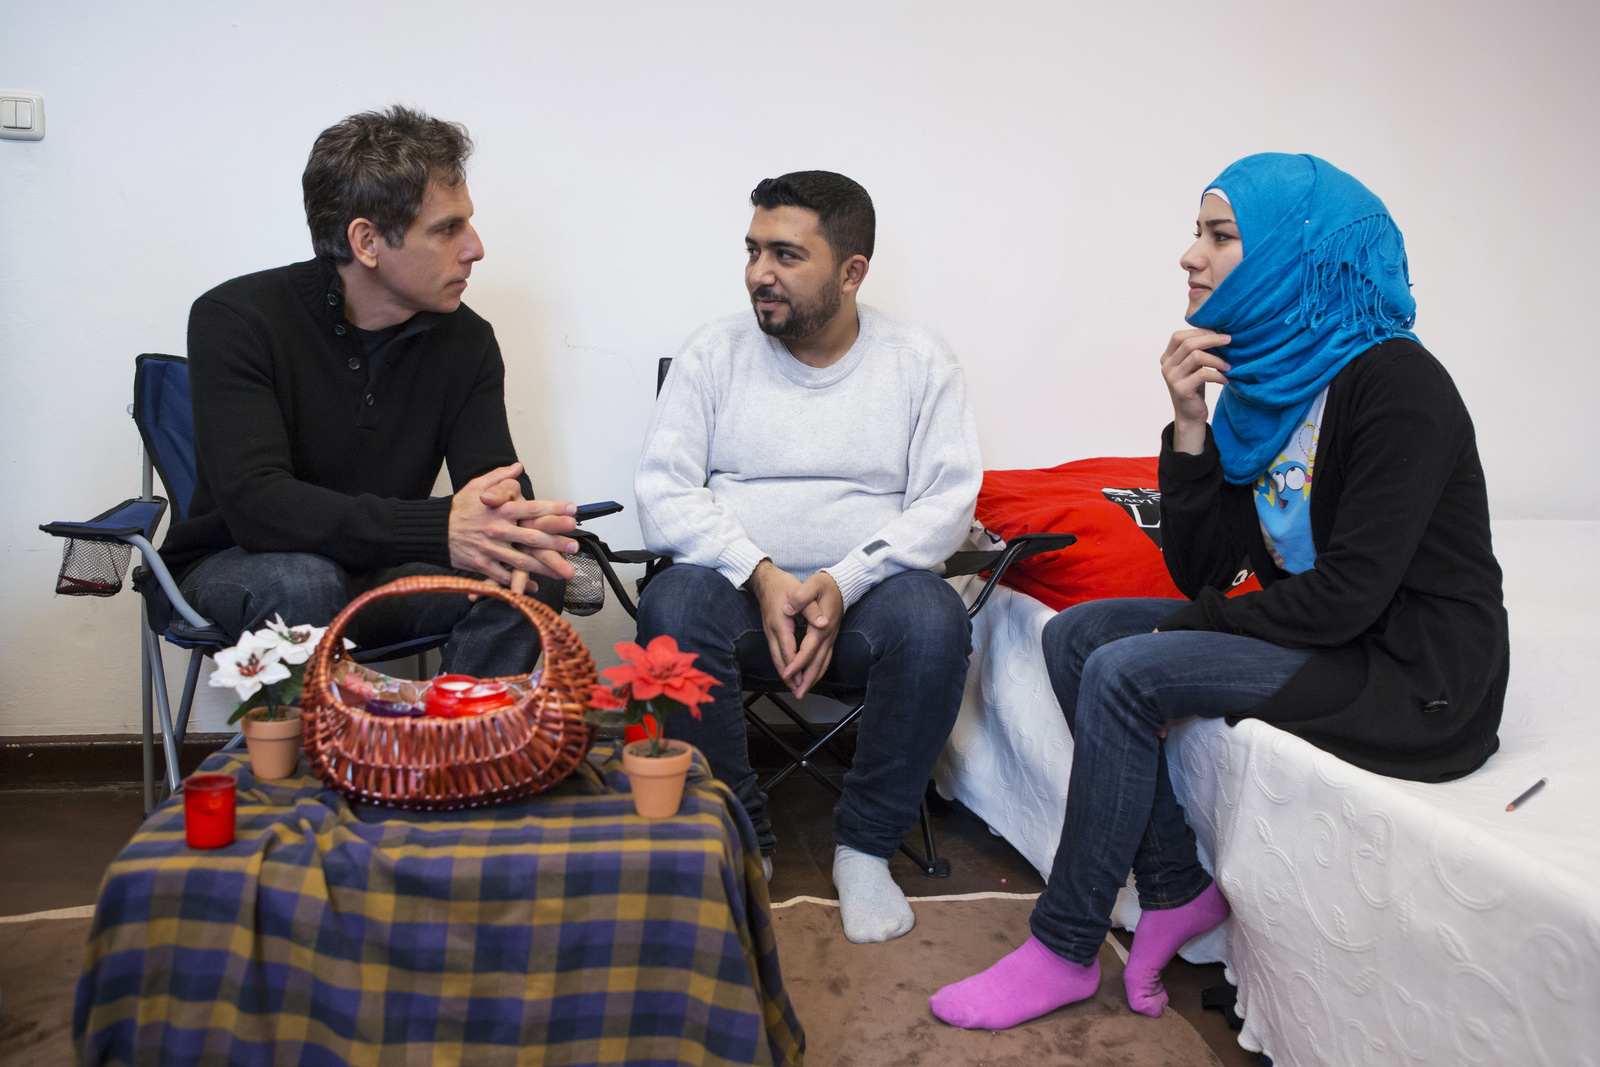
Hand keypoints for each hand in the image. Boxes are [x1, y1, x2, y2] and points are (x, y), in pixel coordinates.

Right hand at [448, 463, 578, 588]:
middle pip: (532, 537)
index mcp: (500, 510)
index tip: (573, 511)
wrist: (433, 530)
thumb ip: (499, 478)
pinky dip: (520, 583)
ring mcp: (490, 550)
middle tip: (575, 545)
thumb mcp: (476, 486)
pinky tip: (536, 587)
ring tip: (563, 571)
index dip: (554, 509)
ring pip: (522, 561)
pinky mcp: (482, 565)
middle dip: (556, 542)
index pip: (532, 508)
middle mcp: (497, 530)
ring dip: (544, 567)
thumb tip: (518, 467)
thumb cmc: (458, 508)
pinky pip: (504, 576)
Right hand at [745, 560, 806, 692]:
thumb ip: (812, 609)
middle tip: (799, 692)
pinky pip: (776, 653)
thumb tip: (824, 624)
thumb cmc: (784, 584)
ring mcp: (770, 633)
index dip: (794, 667)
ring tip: (796, 688)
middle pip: (780, 660)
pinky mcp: (771, 632)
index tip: (800, 681)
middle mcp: (773, 631)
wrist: (764, 579)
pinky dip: (784, 665)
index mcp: (781, 623)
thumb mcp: (800, 591)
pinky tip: (790, 672)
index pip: (788, 650)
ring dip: (786, 674)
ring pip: (777, 659)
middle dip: (790, 678)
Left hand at [781, 571, 842, 698]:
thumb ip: (801, 598)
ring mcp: (831, 638)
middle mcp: (827, 635)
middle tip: (798, 694)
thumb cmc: (824, 584)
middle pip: (817, 662)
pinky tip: (812, 676)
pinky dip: (819, 670)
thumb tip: (790, 609)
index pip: (808, 650)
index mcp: (821, 626)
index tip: (787, 674)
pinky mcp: (830, 637)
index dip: (796, 664)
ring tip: (803, 691)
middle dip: (806, 679)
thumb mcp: (811, 585)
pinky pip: (825, 658)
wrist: (842, 584)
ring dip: (813, 678)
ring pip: (823, 663)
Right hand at [1160, 328, 1231, 454]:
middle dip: (1211, 339)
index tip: (1218, 333)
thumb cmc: (1195, 387)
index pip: (1179, 336)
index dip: (1199, 332)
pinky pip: (1203, 374)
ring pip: (1196, 356)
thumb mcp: (1193, 366)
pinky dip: (1218, 375)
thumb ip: (1196, 350)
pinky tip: (1225, 379)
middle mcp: (1166, 366)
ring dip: (1217, 359)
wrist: (1190, 414)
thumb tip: (1218, 332)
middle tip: (1229, 340)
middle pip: (1188, 343)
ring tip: (1228, 366)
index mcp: (1167, 357)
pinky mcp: (1181, 389)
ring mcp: (1172, 378)